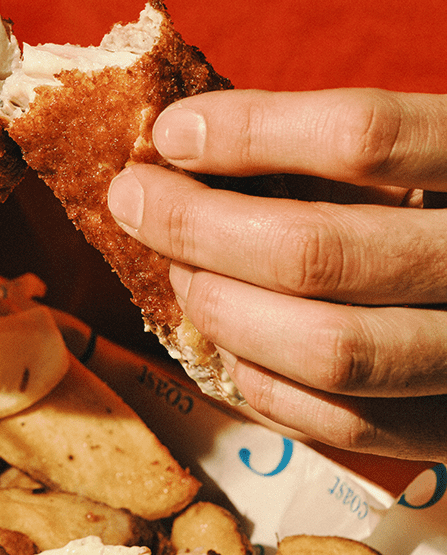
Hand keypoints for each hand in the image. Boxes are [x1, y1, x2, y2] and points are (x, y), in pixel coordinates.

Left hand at [106, 88, 446, 463]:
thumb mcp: (437, 153)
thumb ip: (340, 150)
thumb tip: (191, 146)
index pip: (363, 137)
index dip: (252, 131)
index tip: (175, 132)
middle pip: (321, 252)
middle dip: (200, 228)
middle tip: (138, 200)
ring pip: (331, 350)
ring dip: (225, 310)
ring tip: (181, 274)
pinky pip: (347, 422)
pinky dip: (265, 385)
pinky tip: (228, 344)